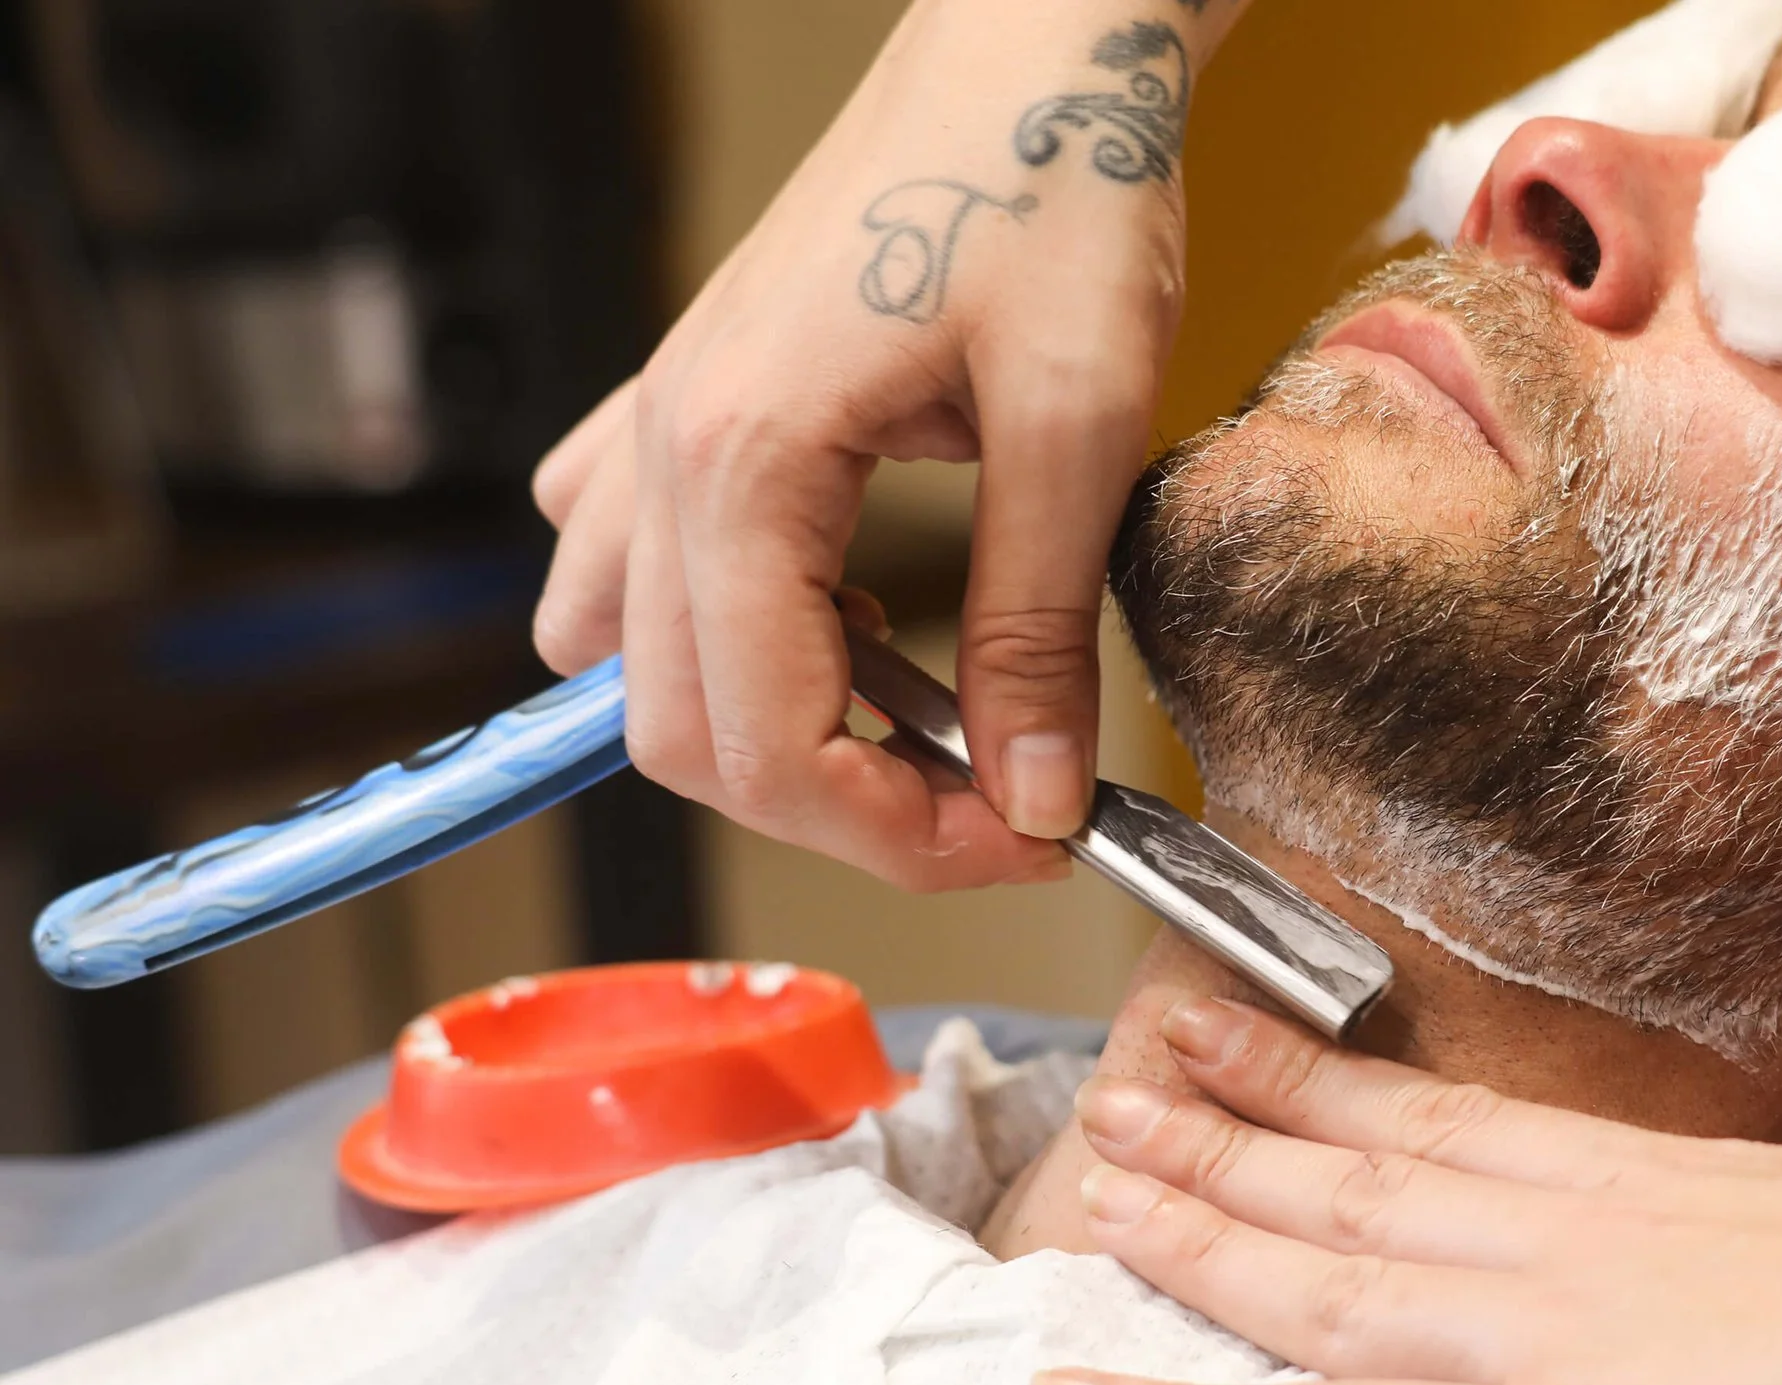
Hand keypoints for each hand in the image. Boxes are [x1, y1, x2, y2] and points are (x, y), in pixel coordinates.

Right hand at [532, 0, 1228, 886]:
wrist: (1031, 46)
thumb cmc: (1053, 187)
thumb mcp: (1079, 424)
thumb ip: (1039, 632)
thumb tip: (1036, 799)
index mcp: (743, 462)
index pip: (762, 743)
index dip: (896, 836)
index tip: (1022, 840)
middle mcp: (667, 455)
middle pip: (684, 732)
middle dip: (843, 805)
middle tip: (994, 802)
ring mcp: (661, 427)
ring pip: (641, 667)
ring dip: (770, 726)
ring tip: (918, 708)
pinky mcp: (693, 406)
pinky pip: (634, 568)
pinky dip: (726, 635)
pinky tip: (840, 612)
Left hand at [1032, 996, 1781, 1384]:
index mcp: (1642, 1181)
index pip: (1442, 1119)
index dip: (1325, 1079)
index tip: (1240, 1029)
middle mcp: (1551, 1235)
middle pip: (1350, 1172)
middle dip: (1227, 1127)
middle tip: (1123, 1080)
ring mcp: (1515, 1334)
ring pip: (1301, 1273)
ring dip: (1186, 1225)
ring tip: (1095, 1175)